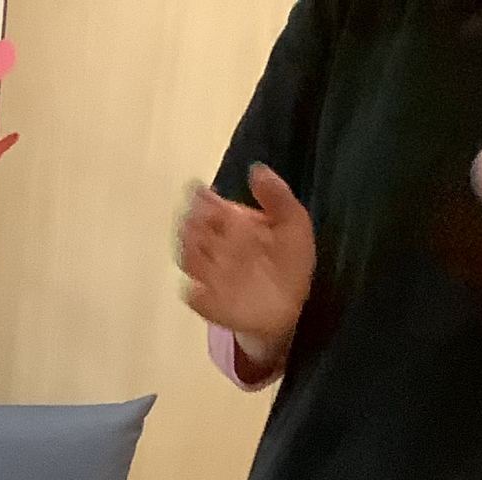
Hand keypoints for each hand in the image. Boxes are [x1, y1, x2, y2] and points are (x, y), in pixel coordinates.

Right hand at [178, 164, 314, 373]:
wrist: (289, 307)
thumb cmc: (290, 262)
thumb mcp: (293, 221)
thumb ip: (275, 195)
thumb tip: (255, 169)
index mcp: (234, 223)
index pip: (210, 205)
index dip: (203, 197)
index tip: (200, 192)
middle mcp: (217, 246)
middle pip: (193, 229)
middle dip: (193, 222)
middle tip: (200, 220)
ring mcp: (210, 275)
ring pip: (187, 258)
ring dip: (189, 251)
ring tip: (201, 249)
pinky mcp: (207, 302)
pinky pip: (193, 294)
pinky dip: (194, 289)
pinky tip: (200, 285)